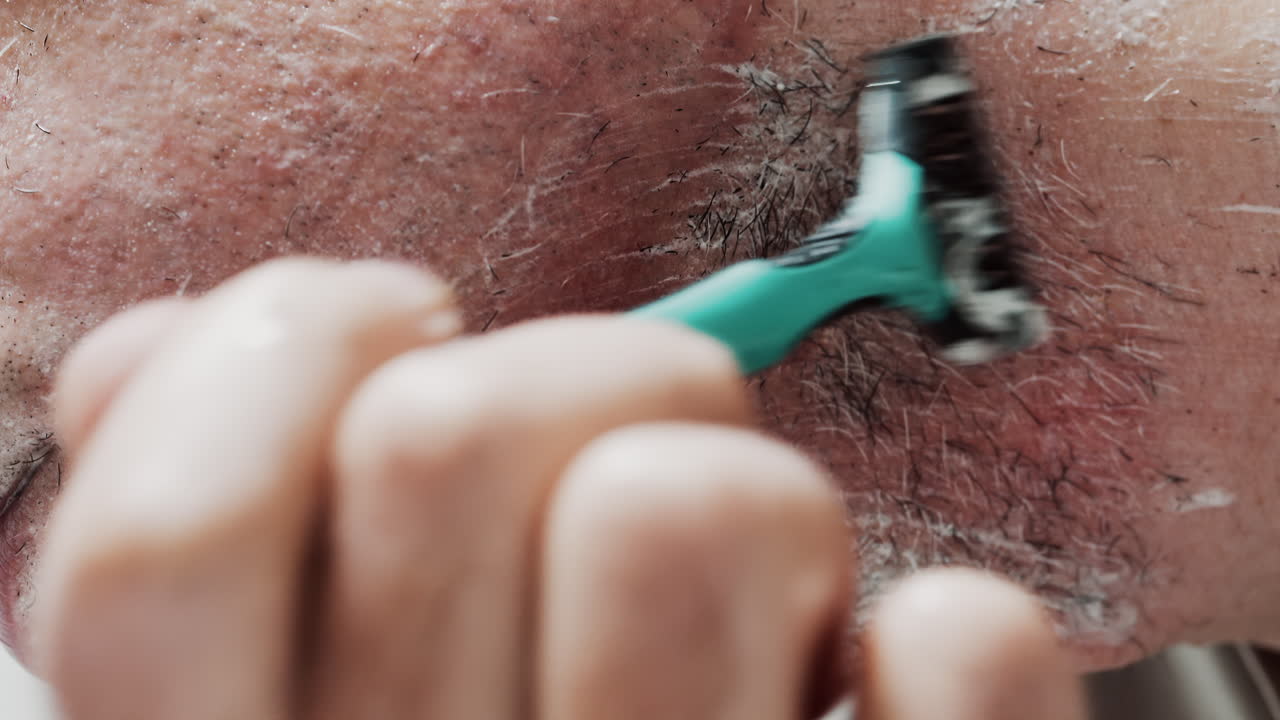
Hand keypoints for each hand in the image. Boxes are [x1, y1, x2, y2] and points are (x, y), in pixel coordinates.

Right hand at [33, 258, 1084, 719]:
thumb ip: (208, 557)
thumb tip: (154, 349)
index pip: (172, 539)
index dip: (277, 355)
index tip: (391, 325)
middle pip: (450, 441)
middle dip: (550, 379)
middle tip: (593, 458)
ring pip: (691, 507)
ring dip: (734, 491)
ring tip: (737, 589)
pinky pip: (952, 654)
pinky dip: (941, 635)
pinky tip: (877, 679)